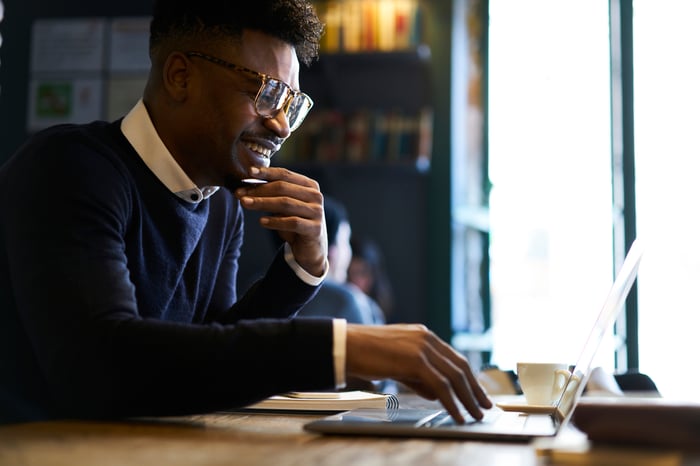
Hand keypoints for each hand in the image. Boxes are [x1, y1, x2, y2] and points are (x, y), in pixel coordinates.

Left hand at [235, 166, 326, 276]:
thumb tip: (243, 189)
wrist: (310, 249)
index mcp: (309, 185)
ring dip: (263, 202)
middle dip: (259, 189)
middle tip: (240, 193)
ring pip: (286, 203)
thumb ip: (270, 196)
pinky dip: (275, 221)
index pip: (285, 174)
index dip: (266, 172)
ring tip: (245, 204)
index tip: (249, 172)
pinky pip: (293, 222)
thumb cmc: (294, 223)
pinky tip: (261, 221)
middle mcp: (315, 196)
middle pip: (283, 187)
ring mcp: (317, 212)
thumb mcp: (283, 207)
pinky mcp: (315, 229)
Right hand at [345, 324, 492, 422]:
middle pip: (460, 367)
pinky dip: (452, 402)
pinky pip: (441, 384)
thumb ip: (419, 377)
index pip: (454, 358)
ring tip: (475, 415)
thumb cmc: (367, 354)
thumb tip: (438, 393)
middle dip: (475, 389)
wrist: (346, 346)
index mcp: (424, 335)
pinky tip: (457, 414)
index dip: (469, 378)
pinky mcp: (416, 360)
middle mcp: (427, 338)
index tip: (478, 394)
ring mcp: (422, 347)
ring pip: (454, 376)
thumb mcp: (398, 365)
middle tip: (485, 406)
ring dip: (468, 398)